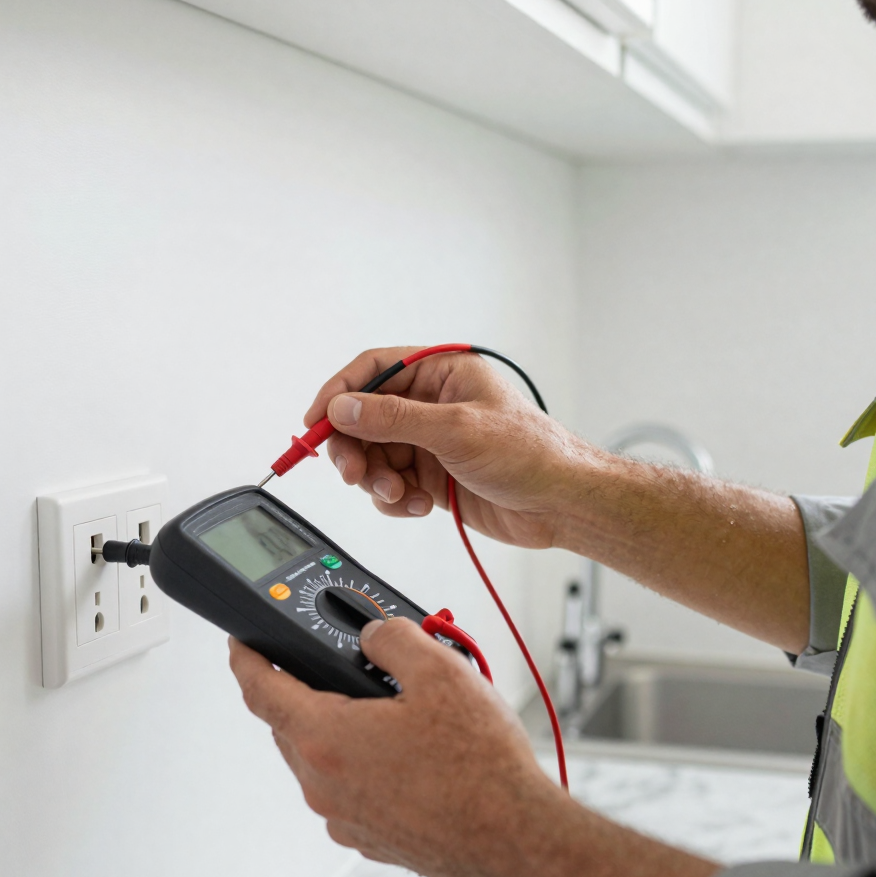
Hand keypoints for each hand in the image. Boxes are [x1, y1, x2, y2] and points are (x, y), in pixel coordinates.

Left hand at [228, 617, 567, 876]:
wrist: (516, 839)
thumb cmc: (481, 767)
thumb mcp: (441, 672)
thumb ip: (393, 639)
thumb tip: (374, 635)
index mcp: (325, 738)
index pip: (260, 690)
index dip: (246, 658)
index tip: (242, 644)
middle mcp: (324, 785)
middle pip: (293, 725)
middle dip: (311, 691)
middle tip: (353, 669)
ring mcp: (345, 818)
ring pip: (324, 760)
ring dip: (344, 731)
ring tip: (401, 713)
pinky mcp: (372, 840)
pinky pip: (352, 791)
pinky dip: (367, 767)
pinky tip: (415, 756)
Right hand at [302, 347, 594, 548]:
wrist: (561, 504)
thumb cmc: (530, 453)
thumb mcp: (457, 430)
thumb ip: (394, 419)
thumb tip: (344, 408)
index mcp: (441, 372)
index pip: (372, 370)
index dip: (338, 394)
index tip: (314, 422)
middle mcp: (432, 403)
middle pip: (364, 418)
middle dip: (353, 448)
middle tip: (351, 473)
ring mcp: (430, 441)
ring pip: (374, 456)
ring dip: (376, 479)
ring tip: (398, 494)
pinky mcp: (431, 476)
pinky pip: (390, 484)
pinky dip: (394, 499)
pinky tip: (417, 506)